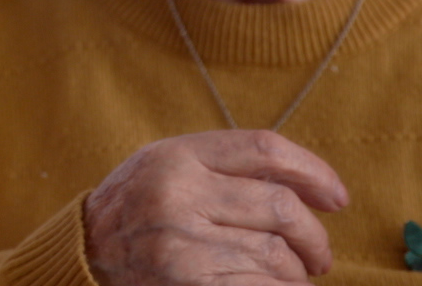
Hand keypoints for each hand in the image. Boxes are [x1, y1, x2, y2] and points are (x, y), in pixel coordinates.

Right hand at [84, 130, 348, 284]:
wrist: (84, 255)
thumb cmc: (137, 208)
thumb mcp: (167, 166)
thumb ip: (224, 166)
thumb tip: (310, 188)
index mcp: (176, 156)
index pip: (264, 149)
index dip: (314, 172)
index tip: (336, 197)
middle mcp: (178, 195)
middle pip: (280, 207)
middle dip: (313, 237)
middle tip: (318, 254)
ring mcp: (182, 245)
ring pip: (276, 256)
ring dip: (295, 273)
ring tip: (289, 277)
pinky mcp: (189, 285)